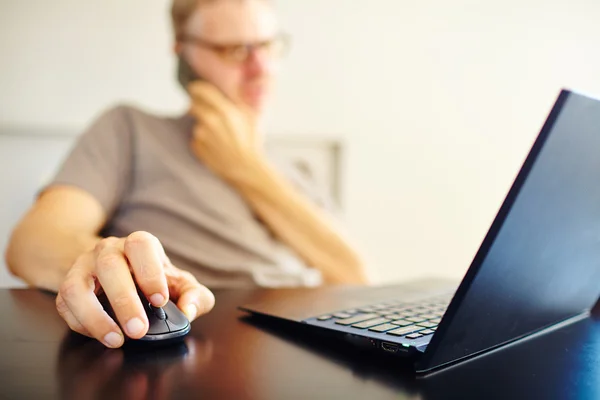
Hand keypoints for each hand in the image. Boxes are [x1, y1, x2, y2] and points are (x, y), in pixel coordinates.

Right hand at [55, 231, 214, 347]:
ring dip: (95, 316)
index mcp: (139, 244)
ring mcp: (83, 267)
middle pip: (109, 266)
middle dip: (123, 300)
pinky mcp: (67, 288)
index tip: (160, 301)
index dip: (149, 272)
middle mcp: (108, 250)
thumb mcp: (181, 284)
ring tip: (116, 340)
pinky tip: (102, 336)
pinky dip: (82, 324)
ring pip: (77, 286)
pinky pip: (65, 305)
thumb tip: (189, 311)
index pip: (141, 245)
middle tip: (137, 329)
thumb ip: (196, 296)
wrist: (121, 274)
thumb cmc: (155, 280)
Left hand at [188, 81, 262, 182]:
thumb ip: (238, 101)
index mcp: (224, 110)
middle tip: (208, 114)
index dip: (196, 88)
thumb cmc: (251, 143)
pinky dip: (202, 140)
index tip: (195, 89)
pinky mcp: (197, 146)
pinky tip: (215, 146)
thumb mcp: (251, 117)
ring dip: (203, 126)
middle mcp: (210, 119)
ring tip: (219, 136)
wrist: (246, 169)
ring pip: (196, 123)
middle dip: (198, 108)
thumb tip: (230, 90)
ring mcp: (201, 134)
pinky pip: (195, 138)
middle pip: (192, 105)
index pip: (200, 90)